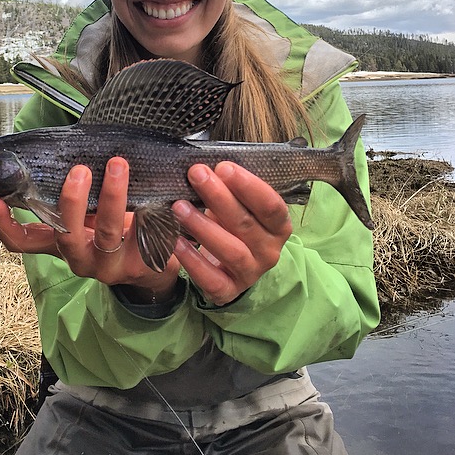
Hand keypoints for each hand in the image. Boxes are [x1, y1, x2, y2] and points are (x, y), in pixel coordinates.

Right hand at [0, 157, 179, 302]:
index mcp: (59, 240)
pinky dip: (150, 212)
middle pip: (63, 234)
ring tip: (118, 164)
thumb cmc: (114, 220)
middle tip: (79, 169)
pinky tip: (158, 193)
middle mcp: (78, 256)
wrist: (154, 256)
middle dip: (71, 200)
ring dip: (113, 195)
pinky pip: (144, 236)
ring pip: (106, 232)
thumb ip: (71, 185)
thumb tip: (55, 144)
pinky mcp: (140, 263)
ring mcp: (108, 263)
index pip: (20, 241)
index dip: (3, 223)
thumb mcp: (88, 205)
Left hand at [172, 161, 292, 305]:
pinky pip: (211, 279)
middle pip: (245, 223)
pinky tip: (176, 241)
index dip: (248, 186)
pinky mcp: (228, 290)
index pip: (271, 205)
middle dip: (219, 197)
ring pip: (230, 250)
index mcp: (278, 226)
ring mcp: (250, 273)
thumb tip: (204, 164)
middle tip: (196, 174)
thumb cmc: (234, 223)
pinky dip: (192, 260)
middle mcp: (269, 251)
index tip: (223, 167)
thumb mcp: (240, 204)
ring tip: (178, 207)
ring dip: (203, 226)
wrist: (231, 266)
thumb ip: (230, 187)